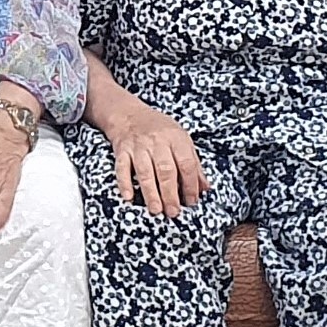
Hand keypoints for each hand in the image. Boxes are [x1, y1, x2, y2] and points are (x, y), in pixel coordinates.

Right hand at [102, 101, 205, 216]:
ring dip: (151, 193)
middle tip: (173, 212)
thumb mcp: (181, 140)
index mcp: (176, 138)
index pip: (186, 164)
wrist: (129, 114)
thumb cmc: (159, 130)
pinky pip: (122, 168)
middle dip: (170, 194)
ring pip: (145, 172)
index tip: (192, 201)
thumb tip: (205, 188)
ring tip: (156, 210)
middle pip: (166, 170)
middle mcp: (157, 141)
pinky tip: (129, 197)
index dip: (190, 185)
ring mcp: (138, 146)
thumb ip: (194, 163)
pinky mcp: (122, 150)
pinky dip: (124, 183)